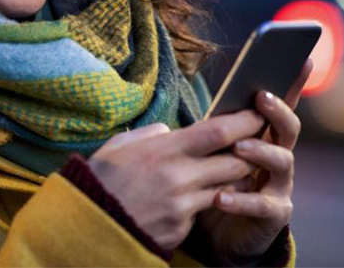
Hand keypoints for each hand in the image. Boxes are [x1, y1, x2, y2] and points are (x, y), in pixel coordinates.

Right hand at [86, 108, 266, 250]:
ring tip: (229, 170)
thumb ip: (149, 135)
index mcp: (163, 151)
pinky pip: (202, 212)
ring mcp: (182, 207)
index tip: (257, 114)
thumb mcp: (118, 147)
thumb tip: (170, 132)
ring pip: (227, 189)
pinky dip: (203, 203)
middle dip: (250, 153)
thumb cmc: (99, 180)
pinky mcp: (181, 229)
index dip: (244, 122)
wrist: (86, 226)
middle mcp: (178, 178)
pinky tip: (190, 199)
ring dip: (233, 179)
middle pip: (236, 162)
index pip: (218, 132)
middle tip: (254, 145)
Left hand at [189, 59, 313, 263]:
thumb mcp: (211, 152)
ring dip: (262, 151)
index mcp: (263, 136)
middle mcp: (277, 156)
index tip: (302, 58)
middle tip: (261, 98)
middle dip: (277, 111)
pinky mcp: (274, 215)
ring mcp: (280, 185)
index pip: (279, 105)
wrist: (217, 235)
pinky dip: (242, 200)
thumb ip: (215, 131)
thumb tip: (203, 110)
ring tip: (239, 147)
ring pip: (282, 161)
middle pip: (288, 128)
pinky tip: (221, 197)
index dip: (292, 82)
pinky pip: (263, 204)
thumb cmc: (214, 182)